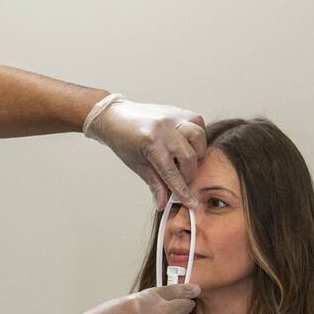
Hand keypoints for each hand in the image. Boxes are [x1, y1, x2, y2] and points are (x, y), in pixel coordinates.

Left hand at [83, 94, 206, 208]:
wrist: (114, 117)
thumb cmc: (123, 141)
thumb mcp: (137, 165)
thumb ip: (154, 184)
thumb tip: (163, 203)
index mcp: (151, 143)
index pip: (172, 173)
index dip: (182, 191)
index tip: (191, 203)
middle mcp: (164, 128)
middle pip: (189, 158)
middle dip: (187, 173)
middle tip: (180, 178)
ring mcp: (173, 116)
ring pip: (198, 138)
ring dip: (195, 153)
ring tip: (182, 158)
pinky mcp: (178, 110)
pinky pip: (198, 124)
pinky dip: (196, 137)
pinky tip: (185, 143)